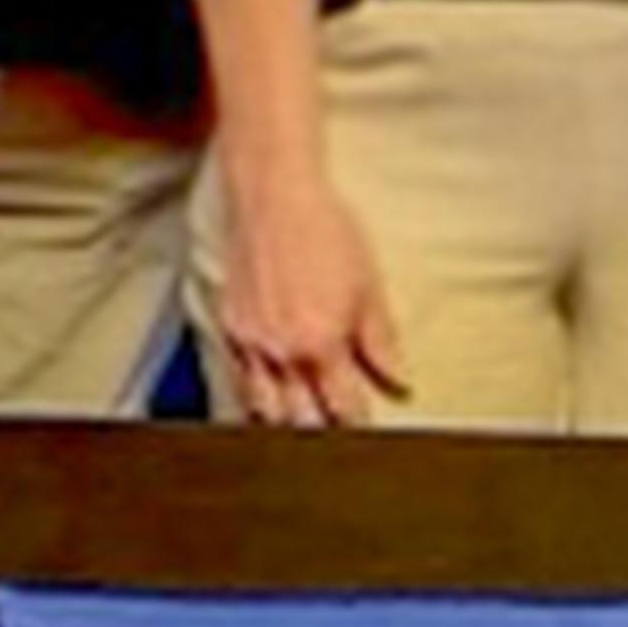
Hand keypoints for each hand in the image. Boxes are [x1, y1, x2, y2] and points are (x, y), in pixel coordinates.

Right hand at [218, 161, 406, 429]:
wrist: (274, 195)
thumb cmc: (324, 230)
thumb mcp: (368, 285)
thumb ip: (381, 341)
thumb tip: (399, 379)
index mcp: (322, 344)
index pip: (343, 408)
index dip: (358, 422)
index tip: (366, 425)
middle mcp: (282, 351)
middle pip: (301, 419)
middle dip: (322, 429)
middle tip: (337, 431)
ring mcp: (251, 343)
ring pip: (264, 408)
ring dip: (285, 420)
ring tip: (302, 423)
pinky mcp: (229, 327)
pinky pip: (239, 379)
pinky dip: (255, 394)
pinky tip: (269, 395)